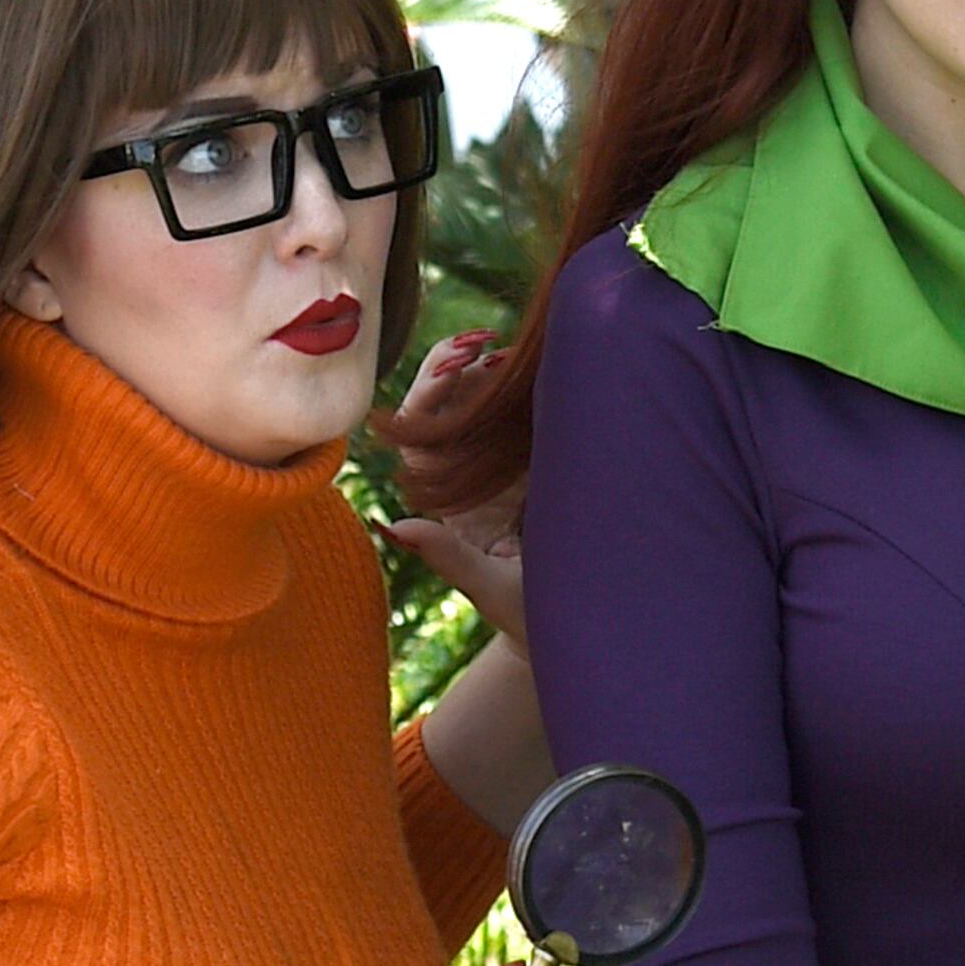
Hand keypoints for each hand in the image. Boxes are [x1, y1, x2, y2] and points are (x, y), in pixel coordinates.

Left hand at [375, 332, 527, 640]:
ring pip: (484, 394)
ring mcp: (502, 458)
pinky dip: (530, 379)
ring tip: (516, 350)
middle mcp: (467, 468)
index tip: (456, 367)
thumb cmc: (526, 613)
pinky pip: (524, 406)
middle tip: (485, 343)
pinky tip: (549, 362)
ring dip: (495, 365)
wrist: (571, 621)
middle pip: (447, 399)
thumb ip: (448, 558)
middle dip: (458, 362)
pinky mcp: (537, 455)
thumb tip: (393, 526)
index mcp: (445, 492)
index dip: (431, 392)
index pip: (421, 428)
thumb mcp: (489, 588)